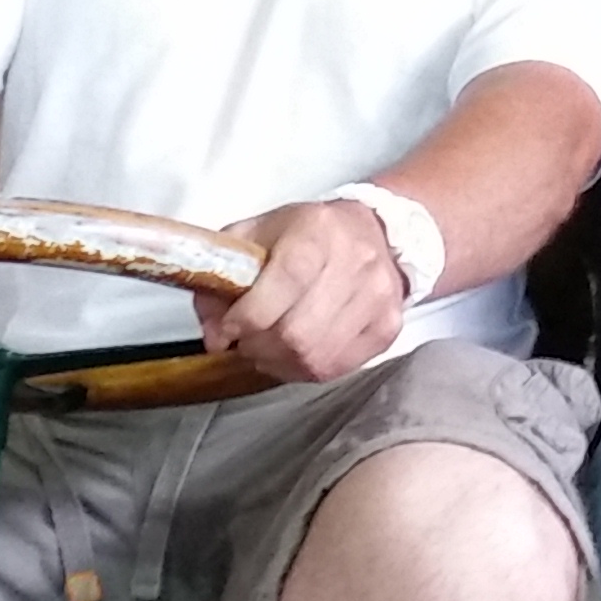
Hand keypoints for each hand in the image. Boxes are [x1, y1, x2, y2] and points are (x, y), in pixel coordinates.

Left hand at [191, 200, 404, 383]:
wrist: (376, 232)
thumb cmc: (308, 234)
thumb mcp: (255, 234)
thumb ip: (222, 276)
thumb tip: (213, 334)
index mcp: (316, 231)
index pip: (281, 286)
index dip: (246, 318)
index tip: (228, 328)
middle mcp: (354, 263)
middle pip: (296, 332)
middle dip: (258, 346)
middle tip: (246, 341)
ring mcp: (377, 298)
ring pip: (315, 357)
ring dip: (279, 362)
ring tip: (268, 349)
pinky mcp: (387, 327)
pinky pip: (337, 367)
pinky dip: (306, 369)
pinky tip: (294, 354)